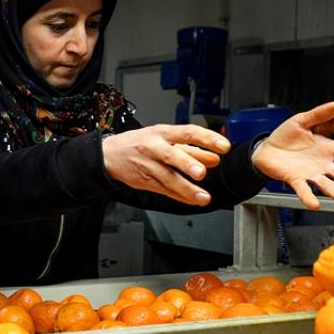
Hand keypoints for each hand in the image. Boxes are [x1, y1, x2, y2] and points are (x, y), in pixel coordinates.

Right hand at [102, 124, 230, 204]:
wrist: (110, 155)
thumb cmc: (140, 143)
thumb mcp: (164, 138)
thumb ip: (190, 148)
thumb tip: (213, 157)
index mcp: (162, 133)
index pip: (187, 133)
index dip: (206, 138)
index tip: (223, 146)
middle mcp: (154, 148)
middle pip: (172, 155)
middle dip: (188, 163)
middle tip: (202, 172)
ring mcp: (148, 166)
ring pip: (168, 178)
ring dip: (187, 189)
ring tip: (203, 197)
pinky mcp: (145, 181)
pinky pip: (165, 190)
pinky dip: (180, 196)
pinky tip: (192, 200)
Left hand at [252, 101, 333, 209]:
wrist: (265, 148)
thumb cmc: (285, 136)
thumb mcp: (302, 121)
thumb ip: (319, 115)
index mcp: (328, 149)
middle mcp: (323, 165)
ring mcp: (310, 174)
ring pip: (328, 186)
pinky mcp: (294, 180)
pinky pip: (303, 189)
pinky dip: (308, 197)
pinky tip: (315, 204)